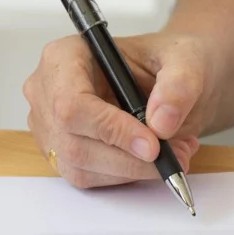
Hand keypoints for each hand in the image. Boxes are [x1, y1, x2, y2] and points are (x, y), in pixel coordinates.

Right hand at [23, 32, 211, 187]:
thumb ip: (178, 85)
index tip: (152, 145)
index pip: (71, 103)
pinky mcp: (63, 152)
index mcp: (65, 56)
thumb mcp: (185, 60)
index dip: (110, 129)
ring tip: (175, 153)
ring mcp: (51, 125)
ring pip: (81, 166)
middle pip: (74, 142)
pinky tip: (153, 159)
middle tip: (175, 155)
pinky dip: (127, 175)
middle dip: (129, 158)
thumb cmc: (167, 61)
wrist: (170, 80)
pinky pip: (89, 178)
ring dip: (133, 170)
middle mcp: (48, 91)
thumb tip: (161, 123)